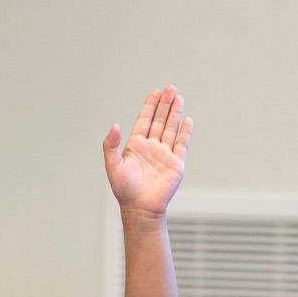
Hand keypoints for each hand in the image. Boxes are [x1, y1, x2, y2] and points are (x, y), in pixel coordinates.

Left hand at [104, 85, 190, 222]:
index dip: (150, 106)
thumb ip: (111, 145)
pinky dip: (185, 132)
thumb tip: (115, 125)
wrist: (140, 208)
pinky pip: (181, 144)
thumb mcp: (112, 166)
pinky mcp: (176, 164)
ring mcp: (164, 155)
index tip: (155, 92)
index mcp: (136, 145)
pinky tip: (187, 119)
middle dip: (164, 104)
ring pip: (170, 129)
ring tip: (178, 97)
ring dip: (174, 113)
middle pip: (159, 120)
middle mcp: (151, 147)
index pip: (145, 120)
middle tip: (170, 88)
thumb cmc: (124, 190)